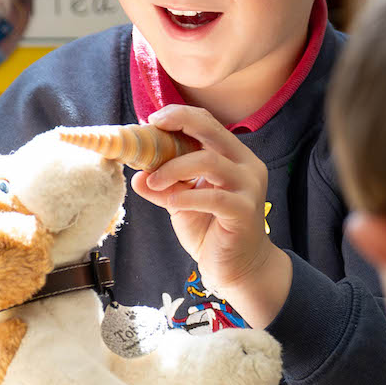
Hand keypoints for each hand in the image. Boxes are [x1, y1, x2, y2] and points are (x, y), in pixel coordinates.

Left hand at [132, 105, 292, 326]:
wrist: (237, 269)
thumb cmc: (212, 232)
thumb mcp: (181, 204)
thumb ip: (163, 187)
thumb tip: (137, 174)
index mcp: (233, 157)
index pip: (208, 123)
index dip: (180, 115)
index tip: (152, 119)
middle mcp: (246, 166)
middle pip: (211, 131)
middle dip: (179, 123)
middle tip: (151, 130)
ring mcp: (248, 187)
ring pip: (209, 161)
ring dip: (174, 168)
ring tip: (154, 181)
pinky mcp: (245, 211)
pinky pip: (213, 197)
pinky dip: (187, 196)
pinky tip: (171, 201)